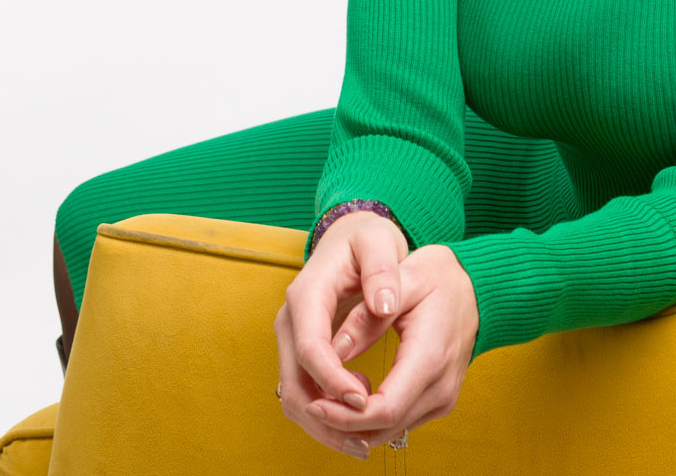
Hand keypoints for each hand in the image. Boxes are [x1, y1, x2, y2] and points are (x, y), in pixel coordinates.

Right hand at [274, 210, 407, 457]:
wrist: (349, 236)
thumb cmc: (366, 238)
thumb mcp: (378, 241)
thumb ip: (382, 269)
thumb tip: (384, 306)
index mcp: (307, 295)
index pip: (311, 349)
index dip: (334, 380)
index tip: (364, 400)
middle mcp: (291, 321)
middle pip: (295, 384)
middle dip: (326, 417)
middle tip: (365, 438)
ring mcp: (293, 338)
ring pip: (296, 396)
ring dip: (325, 424)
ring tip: (366, 439)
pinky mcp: (302, 352)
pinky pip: (306, 392)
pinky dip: (327, 413)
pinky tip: (361, 414)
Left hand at [309, 243, 478, 450]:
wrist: (480, 288)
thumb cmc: (443, 277)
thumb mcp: (406, 279)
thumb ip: (369, 316)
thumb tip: (334, 349)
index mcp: (430, 357)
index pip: (382, 409)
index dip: (343, 414)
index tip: (314, 401)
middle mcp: (440, 388)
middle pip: (382, 428)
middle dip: (341, 423)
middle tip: (309, 402)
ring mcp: (442, 399)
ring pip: (389, 432)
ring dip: (353, 424)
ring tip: (324, 399)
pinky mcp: (439, 401)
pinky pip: (400, 422)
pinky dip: (371, 418)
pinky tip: (352, 394)